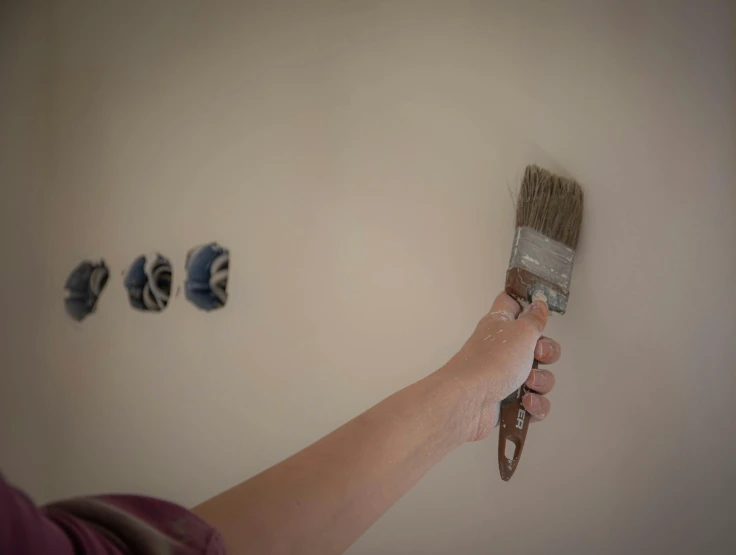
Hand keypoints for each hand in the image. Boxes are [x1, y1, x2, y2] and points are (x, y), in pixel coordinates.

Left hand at [440, 292, 559, 442]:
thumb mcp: (520, 332)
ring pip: (538, 376)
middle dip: (547, 352)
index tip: (540, 308)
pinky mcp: (507, 401)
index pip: (511, 303)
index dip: (526, 302)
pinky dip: (535, 404)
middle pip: (536, 345)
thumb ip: (534, 319)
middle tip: (538, 354)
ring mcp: (504, 376)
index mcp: (500, 325)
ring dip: (541, 381)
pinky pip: (533, 402)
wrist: (469, 401)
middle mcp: (501, 348)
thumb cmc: (493, 360)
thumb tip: (538, 303)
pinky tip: (527, 403)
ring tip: (528, 383)